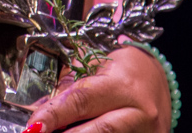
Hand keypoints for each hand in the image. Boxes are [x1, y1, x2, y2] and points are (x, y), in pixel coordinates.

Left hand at [24, 46, 170, 132]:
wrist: (158, 79)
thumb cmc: (122, 68)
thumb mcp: (94, 66)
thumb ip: (67, 86)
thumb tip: (39, 108)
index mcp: (122, 85)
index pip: (82, 100)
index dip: (54, 114)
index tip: (33, 125)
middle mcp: (139, 112)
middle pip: (99, 130)